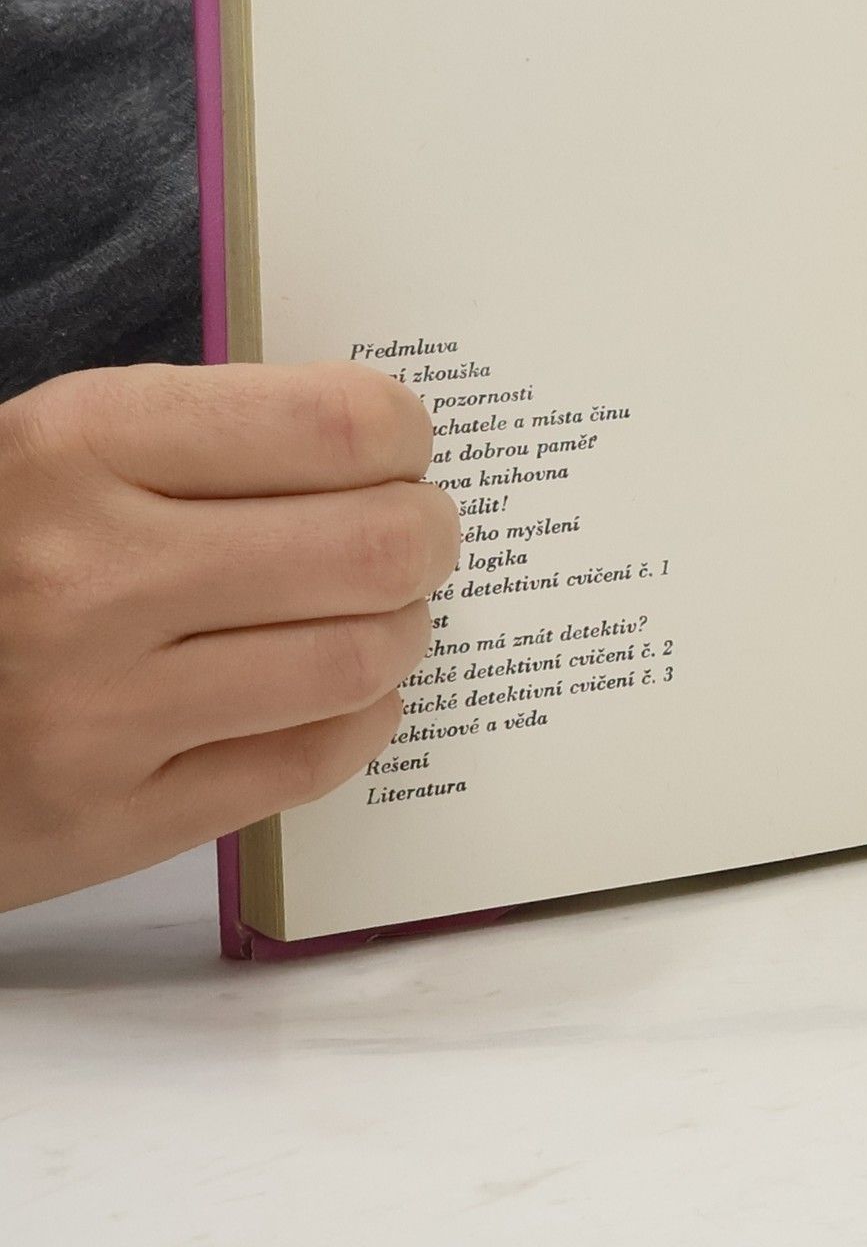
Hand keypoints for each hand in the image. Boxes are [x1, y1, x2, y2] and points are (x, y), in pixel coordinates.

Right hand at [0, 362, 458, 912]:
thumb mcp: (57, 447)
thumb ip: (208, 437)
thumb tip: (384, 447)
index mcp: (80, 446)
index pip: (338, 423)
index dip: (403, 435)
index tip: (398, 450)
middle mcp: (90, 575)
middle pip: (376, 546)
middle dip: (428, 537)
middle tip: (415, 537)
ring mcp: (96, 711)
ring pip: (357, 661)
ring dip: (401, 632)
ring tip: (377, 616)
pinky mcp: (103, 822)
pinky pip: (305, 766)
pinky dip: (361, 722)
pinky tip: (345, 693)